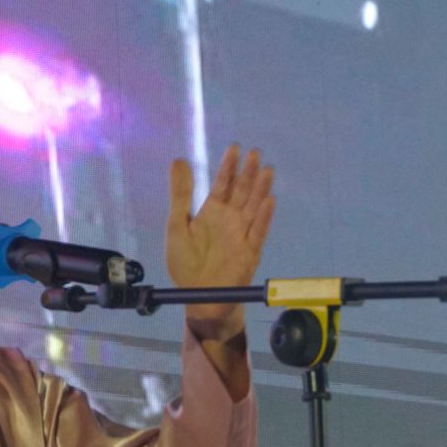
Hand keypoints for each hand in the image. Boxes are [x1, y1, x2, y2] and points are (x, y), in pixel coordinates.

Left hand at [167, 144, 275, 341]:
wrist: (199, 298)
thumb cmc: (186, 264)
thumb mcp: (176, 226)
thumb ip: (180, 195)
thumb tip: (178, 160)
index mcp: (211, 213)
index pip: (223, 185)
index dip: (228, 167)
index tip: (234, 148)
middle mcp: (229, 220)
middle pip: (242, 192)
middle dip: (248, 173)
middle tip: (255, 152)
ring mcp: (241, 235)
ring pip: (253, 207)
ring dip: (260, 189)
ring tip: (267, 170)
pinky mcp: (249, 252)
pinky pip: (258, 232)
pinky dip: (263, 218)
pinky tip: (269, 202)